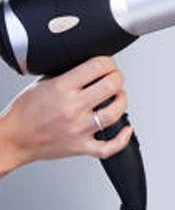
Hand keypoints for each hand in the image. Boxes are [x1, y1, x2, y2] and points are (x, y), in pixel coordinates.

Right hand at [0, 56, 132, 167]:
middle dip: (117, 78)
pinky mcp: (80, 147)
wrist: (13, 139)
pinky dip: (122, 139)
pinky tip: (126, 128)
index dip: (108, 62)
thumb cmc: (25, 112)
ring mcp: (78, 129)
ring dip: (122, 101)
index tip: (108, 64)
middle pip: (111, 87)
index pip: (96, 67)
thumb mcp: (42, 83)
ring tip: (118, 97)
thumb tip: (89, 64)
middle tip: (115, 78)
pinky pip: (108, 147)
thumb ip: (67, 73)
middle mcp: (72, 108)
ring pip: (114, 113)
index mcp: (61, 88)